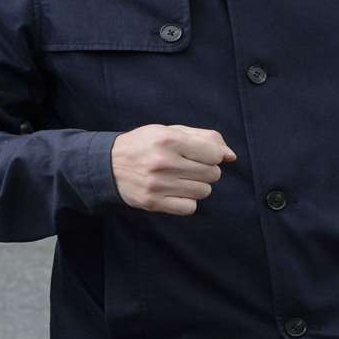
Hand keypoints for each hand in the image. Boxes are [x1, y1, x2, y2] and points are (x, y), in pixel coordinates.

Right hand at [111, 125, 235, 215]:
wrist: (108, 164)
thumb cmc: (145, 144)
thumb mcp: (171, 131)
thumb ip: (204, 138)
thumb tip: (231, 156)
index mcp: (169, 140)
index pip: (214, 154)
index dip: (213, 155)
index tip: (202, 155)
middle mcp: (164, 162)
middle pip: (212, 174)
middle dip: (206, 170)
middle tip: (189, 166)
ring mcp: (158, 185)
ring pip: (203, 192)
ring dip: (198, 186)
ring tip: (181, 178)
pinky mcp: (153, 203)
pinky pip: (190, 207)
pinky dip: (188, 201)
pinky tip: (176, 192)